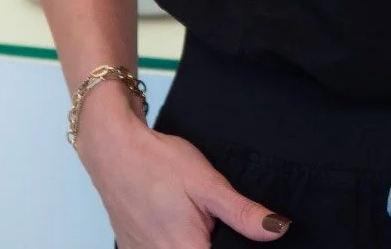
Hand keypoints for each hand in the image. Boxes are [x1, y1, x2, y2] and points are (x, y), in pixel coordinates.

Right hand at [76, 86, 292, 244]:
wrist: (114, 150)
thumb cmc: (157, 163)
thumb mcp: (207, 183)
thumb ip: (242, 212)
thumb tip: (277, 229)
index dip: (236, 246)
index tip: (230, 229)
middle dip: (216, 239)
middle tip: (209, 215)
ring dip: (195, 238)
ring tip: (191, 213)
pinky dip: (175, 238)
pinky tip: (176, 218)